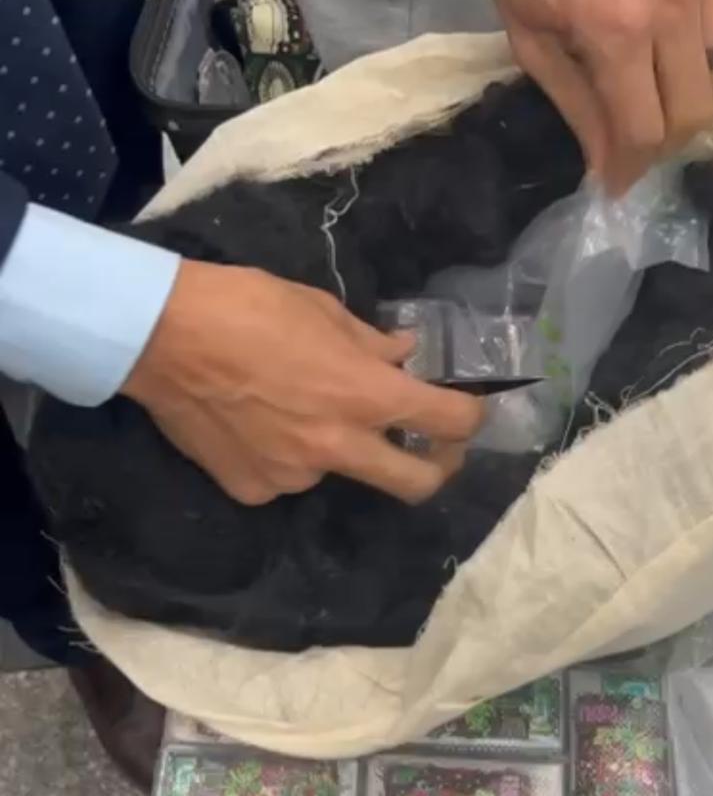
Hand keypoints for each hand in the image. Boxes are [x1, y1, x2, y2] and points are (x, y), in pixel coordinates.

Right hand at [123, 260, 484, 505]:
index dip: (470, 417)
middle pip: (417, 484)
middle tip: (429, 448)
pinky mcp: (253, 489)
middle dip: (436, 468)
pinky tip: (256, 424)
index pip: (449, 421)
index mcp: (365, 394)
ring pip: (338, 471)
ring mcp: (295, 475)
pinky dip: (284, 456)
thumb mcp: (322, 309)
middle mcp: (338, 446)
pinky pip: (286, 477)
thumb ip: (370, 343)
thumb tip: (401, 354)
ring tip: (296, 409)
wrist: (160, 335)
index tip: (465, 410)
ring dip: (337, 448)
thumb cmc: (246, 306)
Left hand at [472, 0, 712, 192]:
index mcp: (615, 31)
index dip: (633, 168)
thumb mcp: (533, 45)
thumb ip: (578, 110)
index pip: (646, 129)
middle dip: (666, 144)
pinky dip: (709, 61)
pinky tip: (675, 59)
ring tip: (662, 106)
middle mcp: (671, 6)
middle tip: (639, 146)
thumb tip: (608, 169)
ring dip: (696, 107)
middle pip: (695, 113)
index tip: (619, 184)